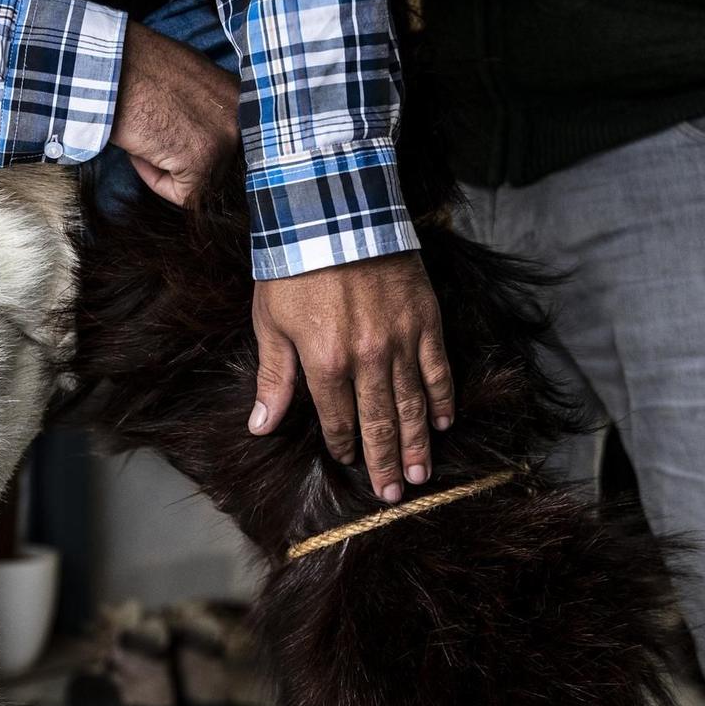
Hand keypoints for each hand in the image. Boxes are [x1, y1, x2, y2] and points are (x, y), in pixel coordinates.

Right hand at [109, 21, 239, 205]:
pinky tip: (142, 150)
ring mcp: (226, 139)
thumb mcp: (186, 82)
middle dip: (182, 160)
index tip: (169, 134)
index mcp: (239, 95)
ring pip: (202, 182)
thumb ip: (204, 108)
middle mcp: (241, 116)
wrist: (111, 66)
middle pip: (218, 166)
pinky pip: (184, 195)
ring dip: (169, 169)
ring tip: (146, 138)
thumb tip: (200, 135)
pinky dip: (157, 181)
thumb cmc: (136, 68)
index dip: (193, 146)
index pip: (227, 144)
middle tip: (152, 135)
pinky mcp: (202, 160)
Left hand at [250, 252, 454, 502]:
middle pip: (380, 422)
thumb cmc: (293, 267)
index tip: (350, 462)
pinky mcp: (425, 319)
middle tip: (395, 493)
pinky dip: (442, 398)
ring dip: (418, 442)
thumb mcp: (270, 322)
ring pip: (413, 403)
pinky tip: (444, 421)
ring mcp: (400, 340)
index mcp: (325, 363)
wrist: (333, 211)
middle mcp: (366, 359)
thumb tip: (261, 425)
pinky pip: (438, 368)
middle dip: (386, 461)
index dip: (345, 446)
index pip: (339, 420)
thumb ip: (273, 378)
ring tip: (422, 473)